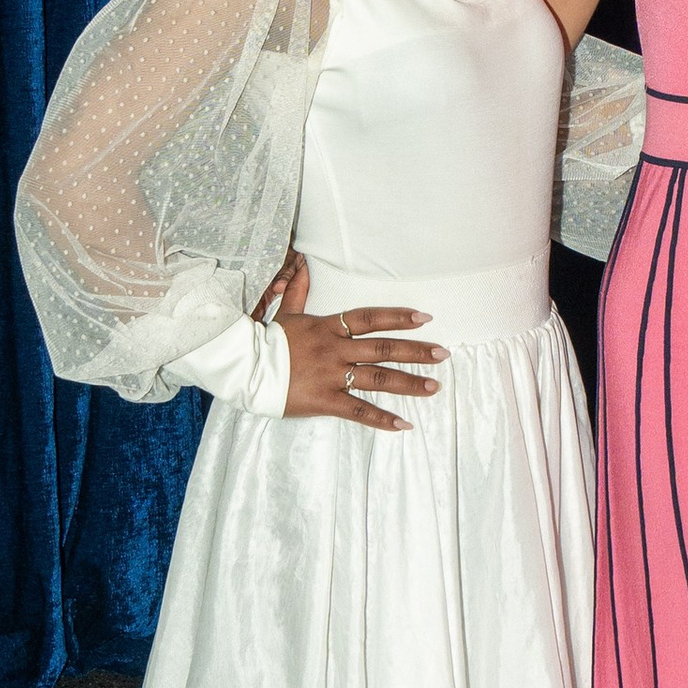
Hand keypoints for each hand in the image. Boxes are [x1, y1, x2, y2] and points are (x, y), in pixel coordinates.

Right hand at [251, 255, 440, 429]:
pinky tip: (403, 424)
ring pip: (377, 379)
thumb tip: (302, 263)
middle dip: (416, 351)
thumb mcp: (286, 313)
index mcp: (329, 327)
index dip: (398, 317)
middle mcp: (336, 349)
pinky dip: (381, 419)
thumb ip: (299, 290)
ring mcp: (332, 375)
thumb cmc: (268, 341)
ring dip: (408, 383)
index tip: (424, 318)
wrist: (245, 369)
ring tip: (433, 387)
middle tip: (443, 354)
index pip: (370, 318)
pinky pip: (358, 410)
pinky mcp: (325, 400)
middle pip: (383, 348)